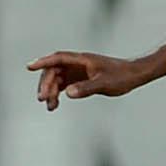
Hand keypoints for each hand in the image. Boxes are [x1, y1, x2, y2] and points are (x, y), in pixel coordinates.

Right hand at [29, 51, 144, 111]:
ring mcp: (79, 71)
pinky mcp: (81, 79)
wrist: (135, 75)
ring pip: (57, 79)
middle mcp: (78, 64)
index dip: (43, 62)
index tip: (29, 67)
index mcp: (82, 60)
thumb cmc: (122, 76)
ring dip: (51, 91)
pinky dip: (58, 94)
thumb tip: (67, 93)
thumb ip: (86, 88)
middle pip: (54, 71)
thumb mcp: (105, 83)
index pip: (58, 58)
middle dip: (46, 84)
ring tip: (50, 106)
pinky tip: (54, 105)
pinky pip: (64, 85)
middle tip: (42, 98)